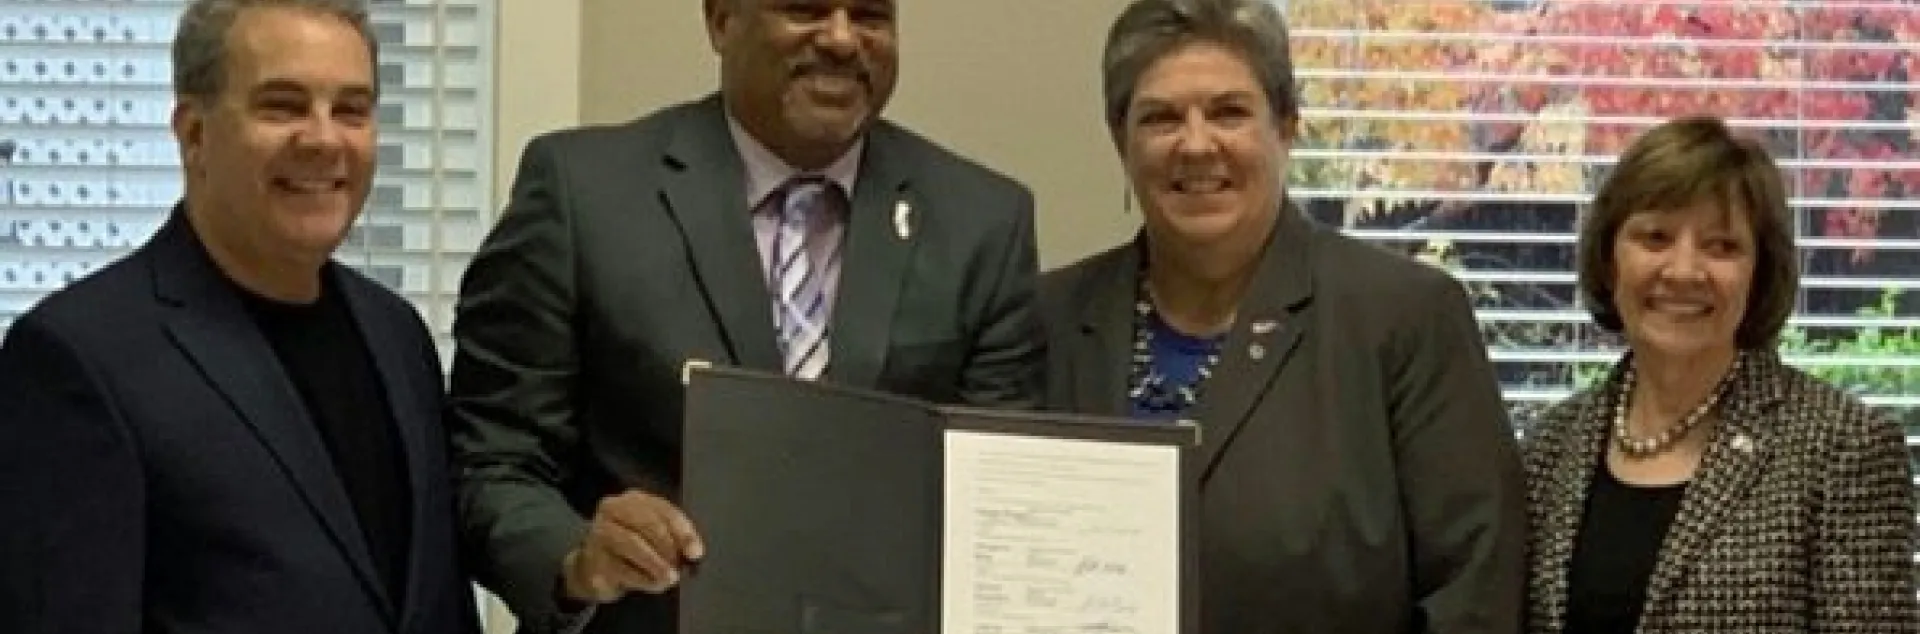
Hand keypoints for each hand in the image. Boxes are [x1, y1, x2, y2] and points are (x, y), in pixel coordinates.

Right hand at [561, 490, 704, 603]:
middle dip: (669, 547)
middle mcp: (612, 510)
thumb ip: (674, 539)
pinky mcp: (593, 560)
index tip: (696, 552)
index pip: (663, 510)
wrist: (593, 568)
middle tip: (681, 567)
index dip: (683, 532)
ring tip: (670, 578)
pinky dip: (643, 579)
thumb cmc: (630, 548)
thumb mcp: (652, 536)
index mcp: (633, 499)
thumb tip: (693, 553)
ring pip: (633, 544)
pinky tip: (654, 584)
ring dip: (657, 563)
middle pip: (648, 524)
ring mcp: (599, 533)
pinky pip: (622, 568)